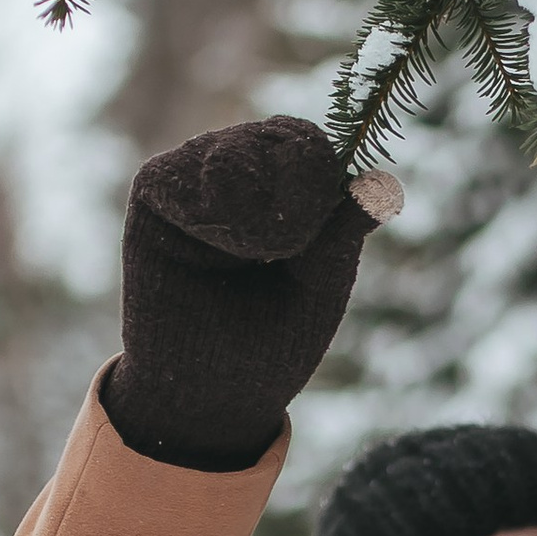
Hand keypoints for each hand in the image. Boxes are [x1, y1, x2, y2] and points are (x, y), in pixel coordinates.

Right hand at [103, 117, 399, 472]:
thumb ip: (340, 233)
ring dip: (258, 209)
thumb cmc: (268, 347)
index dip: (323, 179)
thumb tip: (383, 183)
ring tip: (257, 257)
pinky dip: (212, 213)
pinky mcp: (152, 194)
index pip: (311, 147)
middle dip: (297, 194)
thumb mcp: (318, 287)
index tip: (319, 235)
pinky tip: (222, 249)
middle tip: (288, 252)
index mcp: (286, 192)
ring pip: (234, 152)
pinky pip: (180, 175)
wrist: (212, 397)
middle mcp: (240, 175)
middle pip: (280, 138)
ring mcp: (194, 179)